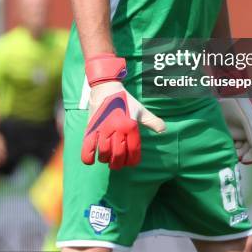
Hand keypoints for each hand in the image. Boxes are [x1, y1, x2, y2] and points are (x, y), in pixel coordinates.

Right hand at [81, 54, 165, 169]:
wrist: (106, 87)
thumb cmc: (125, 100)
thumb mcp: (141, 110)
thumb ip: (152, 121)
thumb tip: (163, 130)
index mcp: (130, 125)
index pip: (134, 150)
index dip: (133, 160)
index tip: (131, 163)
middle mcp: (117, 128)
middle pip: (119, 155)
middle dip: (119, 163)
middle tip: (117, 164)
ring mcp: (103, 129)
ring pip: (104, 153)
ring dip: (106, 160)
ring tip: (107, 159)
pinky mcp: (91, 128)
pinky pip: (87, 147)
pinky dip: (88, 157)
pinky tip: (92, 160)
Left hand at [220, 98, 251, 163]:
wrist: (224, 97)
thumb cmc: (239, 106)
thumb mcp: (247, 119)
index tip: (244, 159)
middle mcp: (249, 134)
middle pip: (248, 151)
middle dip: (242, 155)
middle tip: (234, 156)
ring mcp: (238, 135)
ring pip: (239, 149)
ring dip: (235, 152)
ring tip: (228, 150)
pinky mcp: (229, 134)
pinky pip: (230, 145)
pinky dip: (228, 148)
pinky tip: (224, 146)